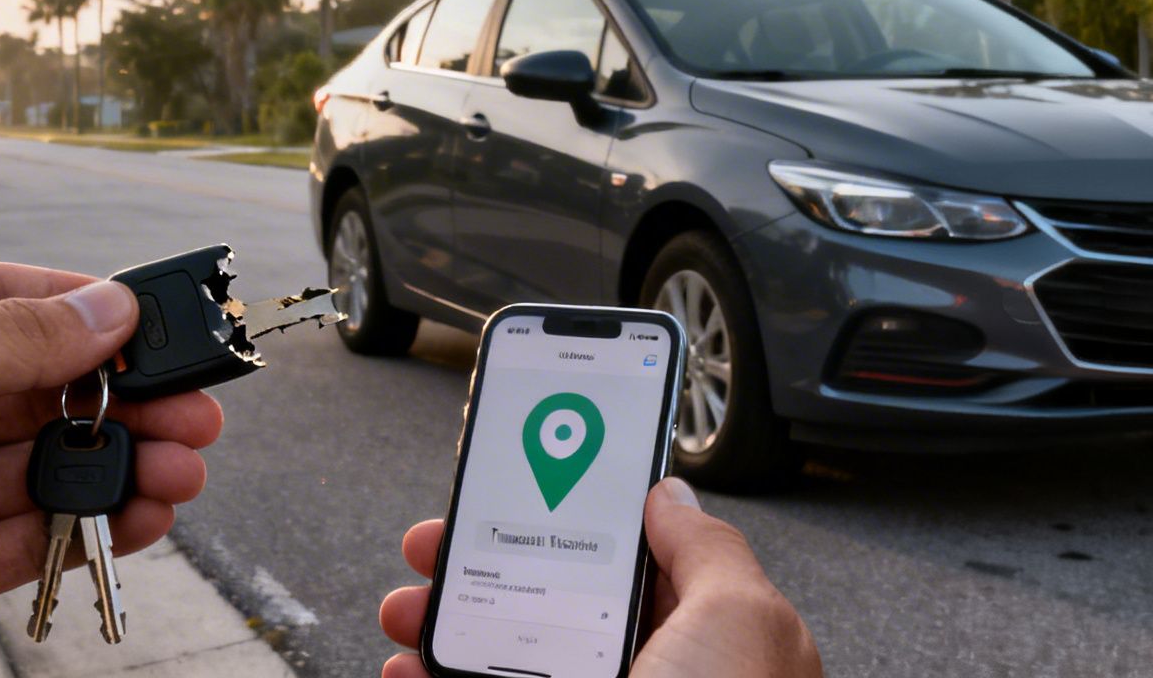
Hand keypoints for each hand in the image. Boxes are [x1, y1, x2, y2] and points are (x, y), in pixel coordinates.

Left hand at [0, 264, 220, 677]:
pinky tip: (143, 515)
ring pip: (44, 465)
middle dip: (122, 398)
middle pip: (37, 388)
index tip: (159, 326)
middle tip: (196, 411)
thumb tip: (106, 306)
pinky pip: (31, 534)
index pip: (0, 299)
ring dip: (121, 464)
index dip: (84, 311)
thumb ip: (17, 336)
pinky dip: (93, 523)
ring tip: (185, 470)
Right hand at [379, 478, 821, 676]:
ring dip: (446, 628)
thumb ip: (709, 548)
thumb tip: (671, 496)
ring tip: (407, 610)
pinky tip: (408, 674)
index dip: (576, 524)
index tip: (521, 493)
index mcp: (706, 645)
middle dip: (490, 571)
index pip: (636, 566)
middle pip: (554, 610)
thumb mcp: (744, 621)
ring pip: (505, 664)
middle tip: (438, 549)